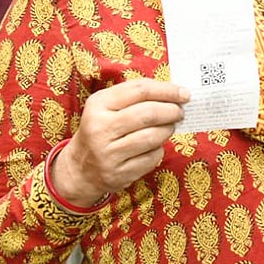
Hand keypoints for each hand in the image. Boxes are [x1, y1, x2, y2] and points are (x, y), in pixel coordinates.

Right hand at [50, 78, 189, 205]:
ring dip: (168, 129)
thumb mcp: (107, 106)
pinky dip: (159, 149)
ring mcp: (108, 153)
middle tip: (179, 111)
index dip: (167, 90)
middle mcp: (100, 128)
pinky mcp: (119, 173)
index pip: (140, 90)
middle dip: (172, 110)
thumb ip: (136, 95)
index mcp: (98, 105)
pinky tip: (154, 146)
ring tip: (170, 126)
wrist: (80, 168)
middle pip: (148, 114)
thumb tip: (175, 92)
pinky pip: (152, 157)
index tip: (183, 93)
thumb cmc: (102, 129)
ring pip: (152, 137)